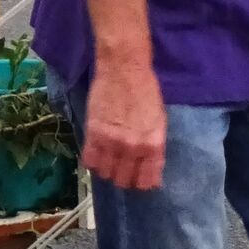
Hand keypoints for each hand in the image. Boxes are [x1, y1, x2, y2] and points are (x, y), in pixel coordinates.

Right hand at [83, 62, 165, 189]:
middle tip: (121, 166)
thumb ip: (153, 146)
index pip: (147, 181)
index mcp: (154, 145)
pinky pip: (89, 160)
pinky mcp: (94, 132)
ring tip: (107, 159)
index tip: (137, 175)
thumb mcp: (159, 121)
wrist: (124, 67)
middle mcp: (134, 148)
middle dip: (123, 176)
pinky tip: (95, 153)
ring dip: (106, 169)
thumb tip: (147, 166)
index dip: (141, 181)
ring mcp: (112, 141)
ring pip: (106, 173)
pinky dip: (92, 161)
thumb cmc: (146, 90)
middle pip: (124, 180)